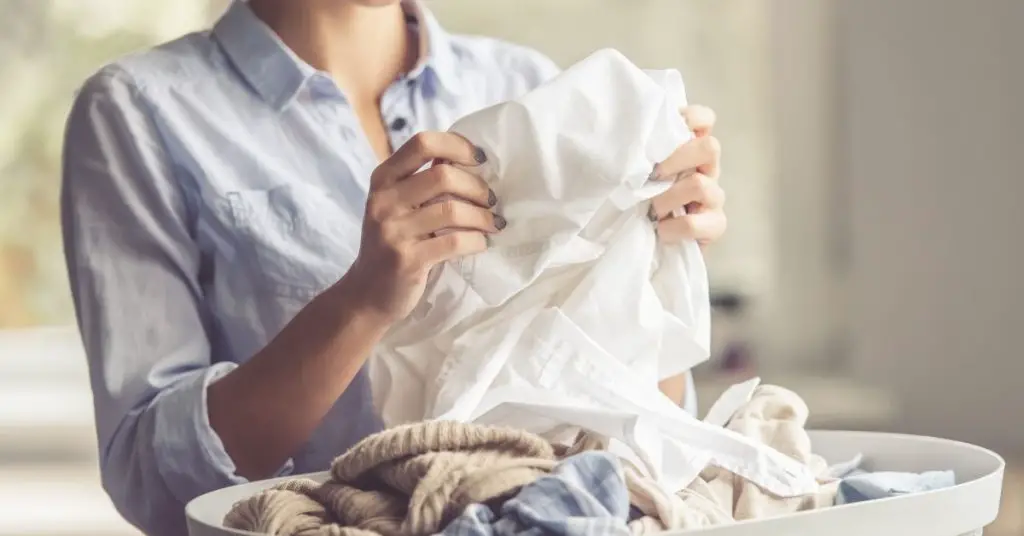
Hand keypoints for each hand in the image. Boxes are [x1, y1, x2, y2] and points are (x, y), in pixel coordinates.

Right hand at [345, 132, 503, 322]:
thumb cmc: (393, 244)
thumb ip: (422, 182)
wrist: (366, 294)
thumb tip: (469, 159)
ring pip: (452, 210)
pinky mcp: (407, 260)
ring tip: (493, 224)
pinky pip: (454, 241)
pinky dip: (476, 241)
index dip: (457, 145)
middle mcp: (384, 201)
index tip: (479, 159)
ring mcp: (393, 231)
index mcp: (383, 179)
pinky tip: (481, 243)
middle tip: (490, 201)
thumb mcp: (398, 206)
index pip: (422, 143)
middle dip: (477, 187)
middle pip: (443, 175)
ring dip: (482, 216)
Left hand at [648, 105, 726, 246]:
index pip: (704, 120)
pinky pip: (698, 223)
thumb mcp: (635, 172)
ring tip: (652, 211)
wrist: (644, 245)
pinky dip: (674, 227)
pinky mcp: (715, 225)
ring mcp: (713, 197)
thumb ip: (640, 153)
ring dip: (667, 198)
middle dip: (676, 159)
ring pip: (700, 185)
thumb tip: (622, 137)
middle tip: (652, 175)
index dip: (690, 119)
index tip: (663, 134)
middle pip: (710, 147)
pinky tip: (661, 230)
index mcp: (690, 150)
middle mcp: (707, 169)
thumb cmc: (636, 201)